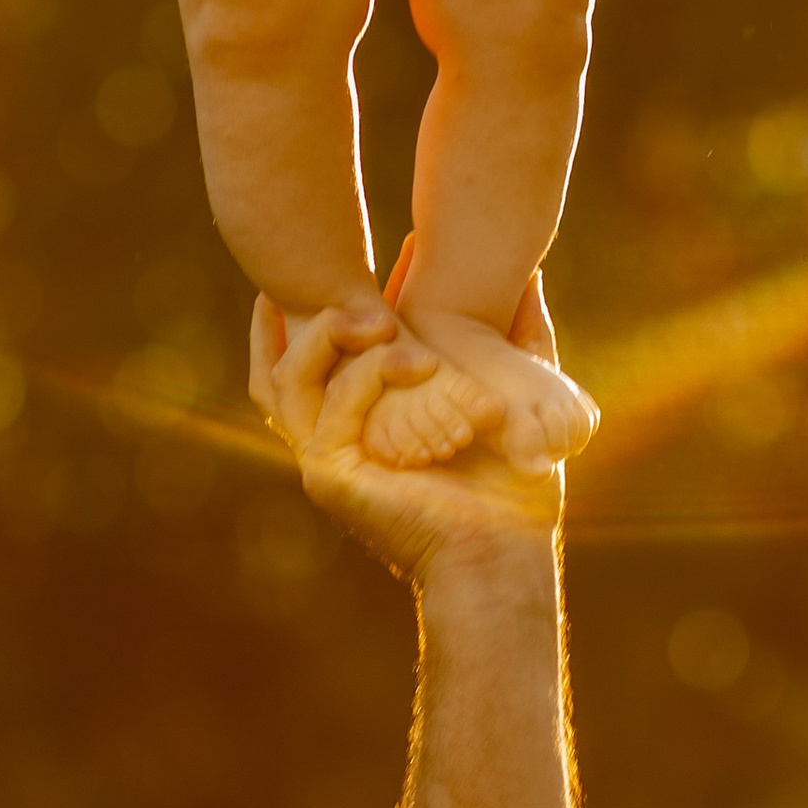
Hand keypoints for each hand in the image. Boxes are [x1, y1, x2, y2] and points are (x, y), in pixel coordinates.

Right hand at [250, 276, 567, 579]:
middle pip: (276, 366)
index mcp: (364, 419)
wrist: (505, 555)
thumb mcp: (516, 397)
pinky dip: (361, 377)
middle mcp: (334, 436)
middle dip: (300, 313)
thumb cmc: (513, 490)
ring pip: (285, 381)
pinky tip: (407, 360)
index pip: (321, 352)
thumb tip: (531, 276)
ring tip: (381, 317)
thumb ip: (519, 338)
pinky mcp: (330, 475)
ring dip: (327, 336)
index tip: (374, 252)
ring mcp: (326, 457)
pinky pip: (327, 410)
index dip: (330, 304)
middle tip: (346, 276)